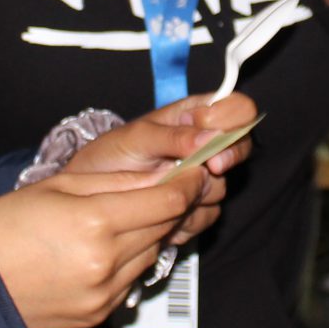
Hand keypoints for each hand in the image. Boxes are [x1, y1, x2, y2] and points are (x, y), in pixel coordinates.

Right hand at [0, 165, 209, 327]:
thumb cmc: (7, 225)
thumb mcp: (60, 186)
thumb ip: (117, 182)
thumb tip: (164, 175)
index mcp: (96, 221)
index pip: (168, 202)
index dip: (189, 184)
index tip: (194, 172)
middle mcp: (107, 261)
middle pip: (165, 227)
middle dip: (172, 206)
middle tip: (168, 189)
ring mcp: (105, 292)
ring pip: (151, 254)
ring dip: (148, 235)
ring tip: (120, 220)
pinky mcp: (99, 314)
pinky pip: (131, 281)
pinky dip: (128, 262)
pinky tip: (102, 251)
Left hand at [65, 94, 255, 245]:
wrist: (87, 197)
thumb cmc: (108, 157)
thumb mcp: (135, 138)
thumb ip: (173, 135)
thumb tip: (212, 136)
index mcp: (193, 116)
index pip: (237, 108)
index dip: (234, 120)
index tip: (214, 138)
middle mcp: (203, 146)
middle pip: (240, 148)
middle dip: (226, 160)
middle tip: (207, 169)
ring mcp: (200, 179)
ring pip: (222, 187)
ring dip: (198, 194)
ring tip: (163, 193)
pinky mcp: (192, 208)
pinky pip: (206, 216)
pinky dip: (186, 219)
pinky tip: (162, 215)